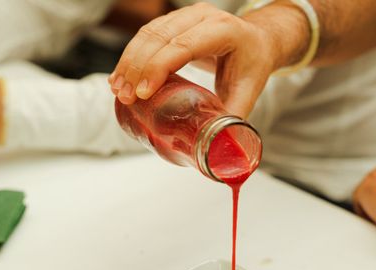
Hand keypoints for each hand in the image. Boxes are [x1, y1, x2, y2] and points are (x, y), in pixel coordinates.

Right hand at [108, 2, 308, 117]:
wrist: (257, 41)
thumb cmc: (252, 64)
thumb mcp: (248, 91)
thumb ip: (232, 118)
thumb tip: (219, 147)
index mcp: (224, 31)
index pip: (185, 45)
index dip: (159, 67)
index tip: (143, 93)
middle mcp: (203, 16)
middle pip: (160, 36)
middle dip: (137, 67)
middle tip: (126, 97)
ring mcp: (186, 16)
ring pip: (148, 33)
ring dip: (129, 61)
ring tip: (118, 90)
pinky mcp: (174, 22)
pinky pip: (146, 35)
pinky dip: (131, 56)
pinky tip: (121, 77)